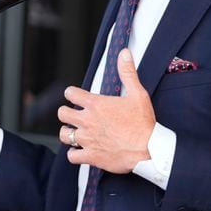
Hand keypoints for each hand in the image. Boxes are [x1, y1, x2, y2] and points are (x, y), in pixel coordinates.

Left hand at [57, 48, 154, 173]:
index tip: (75, 97)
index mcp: (96, 104)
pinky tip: (81, 151)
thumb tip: (124, 54)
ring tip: (75, 133)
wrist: (148, 149)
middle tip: (74, 115)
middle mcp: (87, 121)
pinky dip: (75, 154)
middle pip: (62, 114)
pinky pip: (72, 156)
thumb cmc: (143, 123)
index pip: (71, 94)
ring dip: (68, 133)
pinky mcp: (90, 156)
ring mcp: (87, 139)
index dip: (71, 94)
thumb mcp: (137, 93)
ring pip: (64, 135)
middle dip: (66, 113)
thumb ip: (127, 72)